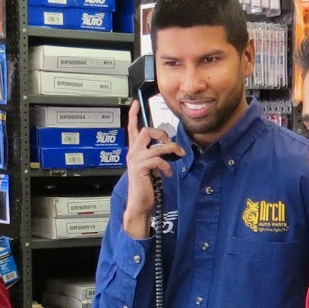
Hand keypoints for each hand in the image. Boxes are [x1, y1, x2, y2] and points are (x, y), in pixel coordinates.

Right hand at [122, 102, 183, 236]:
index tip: (135, 104)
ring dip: (170, 149)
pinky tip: (167, 173)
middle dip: (161, 134)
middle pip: (145, 131)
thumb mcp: (152, 166)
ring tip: (177, 155)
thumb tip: (169, 146)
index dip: (133, 115)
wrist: (140, 203)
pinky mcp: (140, 169)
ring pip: (155, 145)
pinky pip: (157, 159)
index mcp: (135, 151)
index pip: (131, 129)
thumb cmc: (146, 186)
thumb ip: (156, 154)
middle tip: (170, 143)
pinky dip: (166, 165)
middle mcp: (133, 153)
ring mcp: (135, 160)